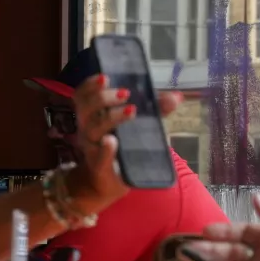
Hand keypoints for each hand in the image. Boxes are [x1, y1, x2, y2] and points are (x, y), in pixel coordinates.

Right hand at [67, 77, 182, 206]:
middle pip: (86, 108)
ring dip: (111, 117)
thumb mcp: (138, 126)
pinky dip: (105, 149)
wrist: (107, 183)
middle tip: (125, 93)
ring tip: (132, 111)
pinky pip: (99, 156)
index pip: (82, 95)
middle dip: (103, 97)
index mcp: (93, 115)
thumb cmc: (121, 148)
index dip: (90, 85)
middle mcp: (87, 129)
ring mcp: (92, 148)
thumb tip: (176, 97)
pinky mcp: (100, 166)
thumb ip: (155, 110)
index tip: (105, 77)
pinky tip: (112, 142)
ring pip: (94, 128)